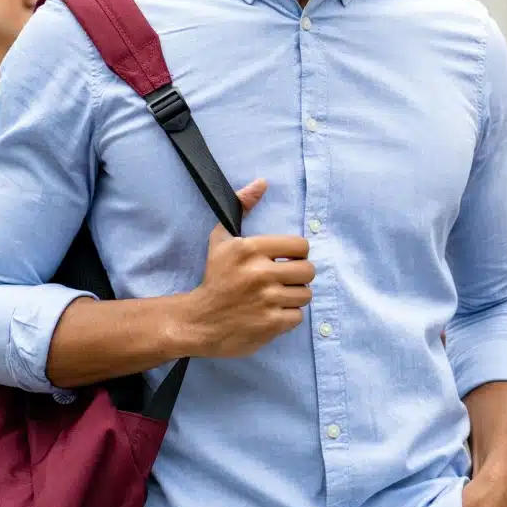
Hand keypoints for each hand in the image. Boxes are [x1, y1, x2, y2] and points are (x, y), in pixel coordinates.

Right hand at [172, 180, 312, 357]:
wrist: (198, 321)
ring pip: (306, 294)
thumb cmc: (214, 278)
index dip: (296, 255)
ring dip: (294, 296)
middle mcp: (260, 273)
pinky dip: (288, 316)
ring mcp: (266, 300)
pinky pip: (298, 316)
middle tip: (283, 280)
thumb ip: (241, 206)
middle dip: (298, 276)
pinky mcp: (270, 324)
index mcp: (250, 249)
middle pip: (308, 271)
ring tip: (277, 297)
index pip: (301, 247)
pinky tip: (272, 313)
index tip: (284, 261)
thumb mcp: (221, 239)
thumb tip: (262, 182)